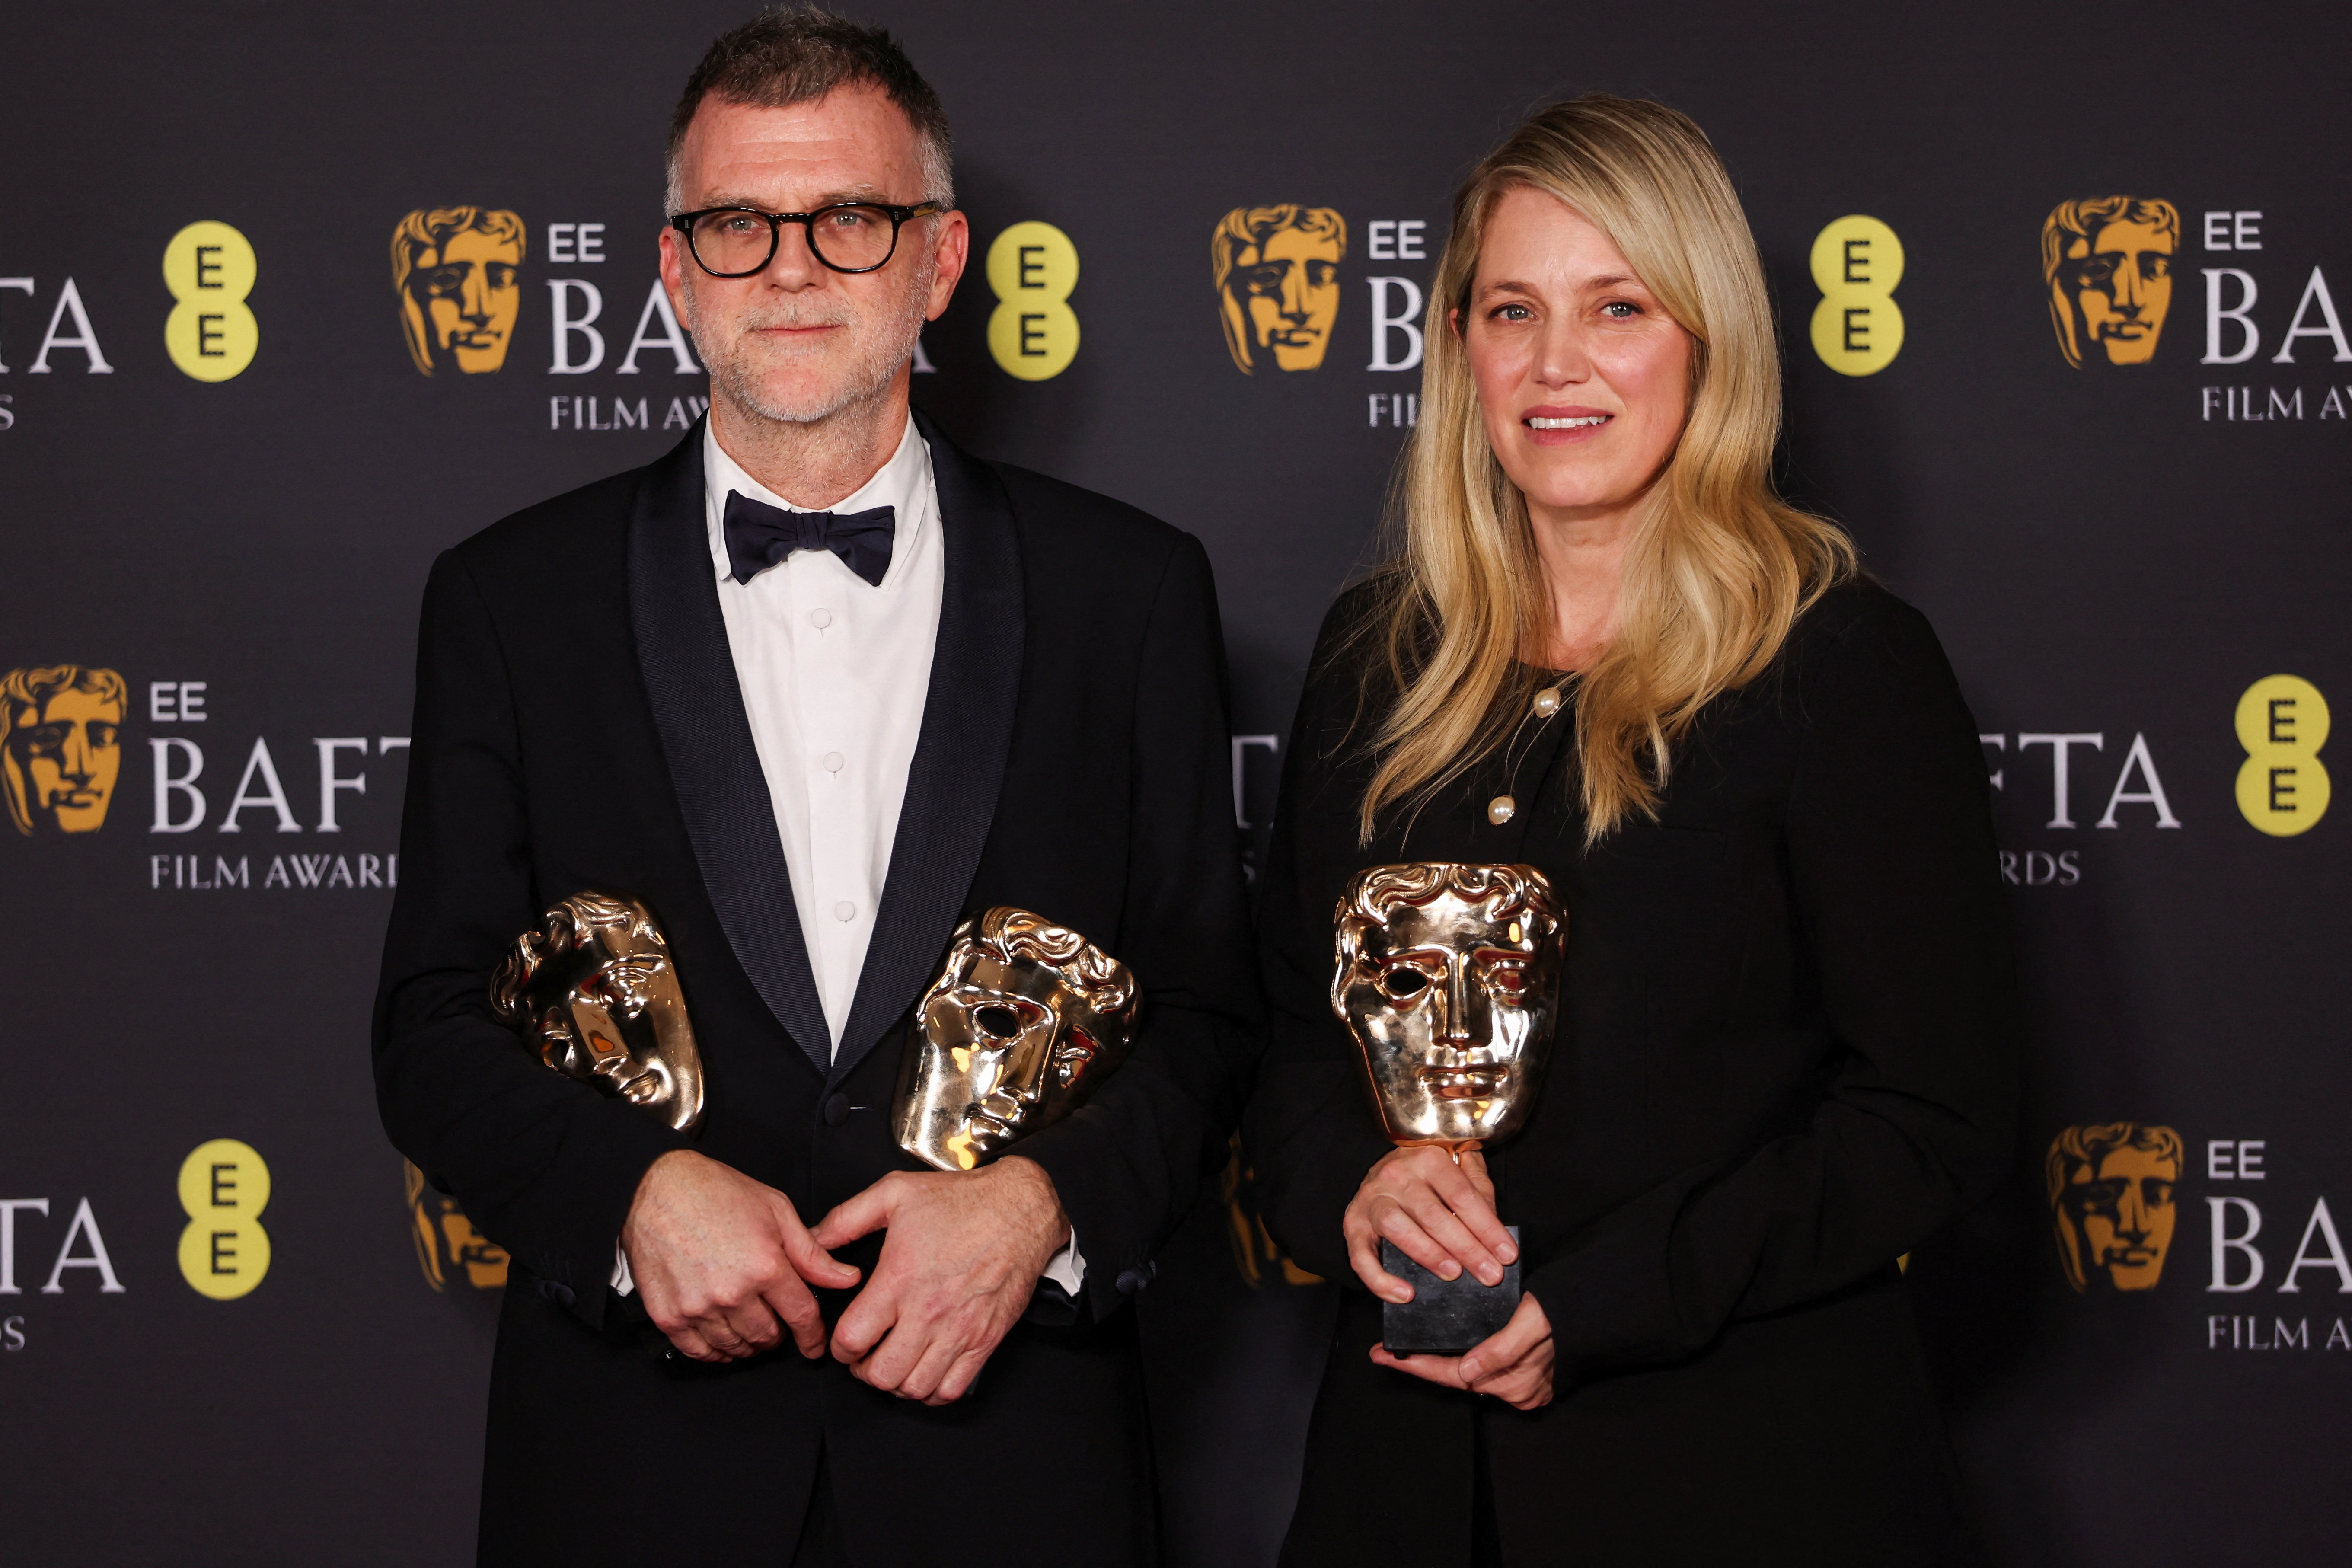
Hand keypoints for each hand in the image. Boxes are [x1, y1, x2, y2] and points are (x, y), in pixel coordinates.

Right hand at [619, 1149, 859, 1363]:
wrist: (657, 1188)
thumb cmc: (718, 1193)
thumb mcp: (776, 1211)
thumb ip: (812, 1254)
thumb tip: (847, 1279)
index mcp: (765, 1266)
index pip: (801, 1316)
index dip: (812, 1336)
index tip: (814, 1345)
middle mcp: (732, 1293)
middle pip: (768, 1336)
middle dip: (778, 1335)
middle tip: (776, 1322)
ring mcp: (697, 1308)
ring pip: (735, 1347)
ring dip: (748, 1344)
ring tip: (750, 1327)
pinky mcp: (668, 1316)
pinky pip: (699, 1351)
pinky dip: (715, 1352)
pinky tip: (722, 1339)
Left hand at [811, 1156, 1069, 1405]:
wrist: (1021, 1208)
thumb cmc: (960, 1200)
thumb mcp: (894, 1192)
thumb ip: (846, 1218)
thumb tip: (812, 1241)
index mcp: (899, 1278)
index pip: (852, 1338)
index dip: (839, 1347)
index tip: (843, 1341)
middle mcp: (928, 1311)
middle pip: (881, 1373)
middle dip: (864, 1371)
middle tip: (865, 1357)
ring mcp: (959, 1330)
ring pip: (915, 1388)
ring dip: (897, 1383)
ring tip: (894, 1363)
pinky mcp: (985, 1340)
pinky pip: (952, 1389)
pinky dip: (932, 1392)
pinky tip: (925, 1371)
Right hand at [1342, 1145, 1517, 1301]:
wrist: (1383, 1166)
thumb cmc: (1429, 1175)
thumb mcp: (1459, 1169)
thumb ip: (1479, 1190)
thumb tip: (1497, 1229)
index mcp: (1427, 1158)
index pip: (1462, 1195)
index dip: (1487, 1227)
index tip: (1507, 1254)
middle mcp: (1396, 1174)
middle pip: (1433, 1215)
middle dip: (1466, 1248)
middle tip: (1489, 1274)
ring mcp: (1371, 1199)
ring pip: (1396, 1227)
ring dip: (1427, 1254)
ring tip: (1452, 1274)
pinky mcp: (1352, 1223)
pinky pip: (1361, 1255)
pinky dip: (1380, 1279)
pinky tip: (1405, 1294)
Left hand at [1371, 1291, 1555, 1409]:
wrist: (1595, 1310)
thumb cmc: (1565, 1312)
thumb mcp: (1531, 1323)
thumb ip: (1501, 1349)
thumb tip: (1467, 1372)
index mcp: (1516, 1383)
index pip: (1454, 1377)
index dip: (1417, 1367)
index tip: (1384, 1356)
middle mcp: (1517, 1391)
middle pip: (1457, 1379)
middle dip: (1421, 1366)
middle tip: (1384, 1352)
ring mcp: (1523, 1387)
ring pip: (1470, 1375)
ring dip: (1441, 1363)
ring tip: (1406, 1350)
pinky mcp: (1527, 1376)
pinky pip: (1485, 1370)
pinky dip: (1465, 1360)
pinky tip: (1443, 1350)